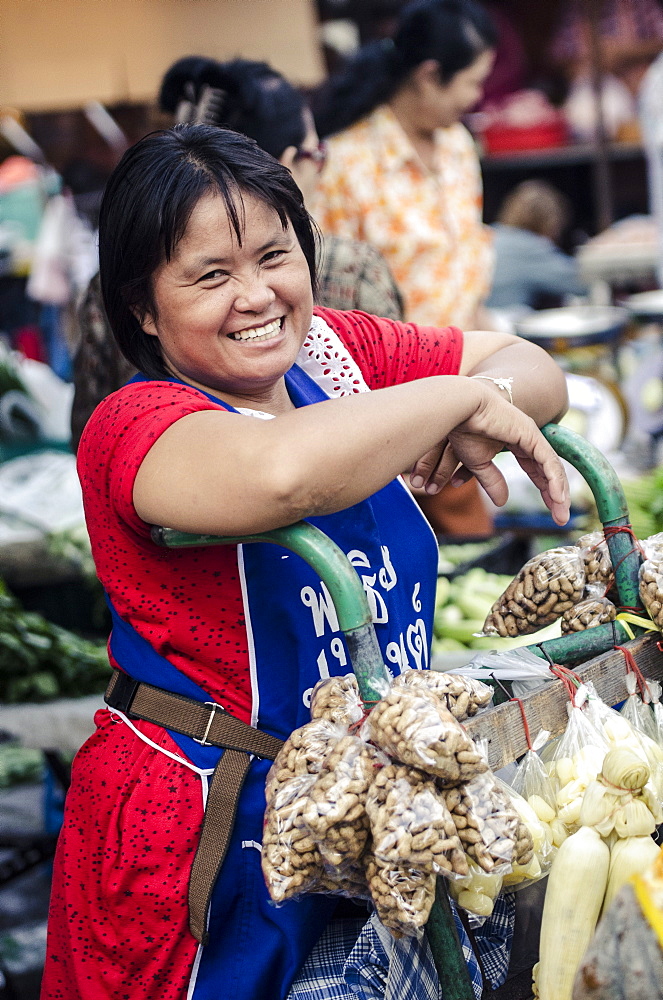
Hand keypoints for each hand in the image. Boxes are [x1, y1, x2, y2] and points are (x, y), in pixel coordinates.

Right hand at [410, 385, 569, 525]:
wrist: (459, 409)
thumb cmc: (463, 430)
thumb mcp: (478, 463)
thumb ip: (491, 480)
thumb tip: (502, 502)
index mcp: (518, 442)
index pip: (537, 470)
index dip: (545, 490)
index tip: (551, 511)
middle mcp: (529, 439)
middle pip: (549, 472)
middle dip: (556, 496)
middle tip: (561, 518)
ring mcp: (532, 436)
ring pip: (552, 468)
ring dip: (558, 493)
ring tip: (561, 514)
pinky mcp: (530, 435)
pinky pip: (548, 461)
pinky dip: (554, 480)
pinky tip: (558, 498)